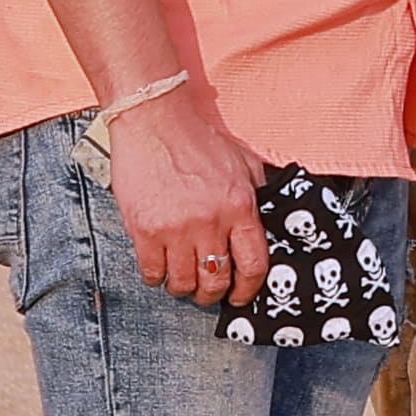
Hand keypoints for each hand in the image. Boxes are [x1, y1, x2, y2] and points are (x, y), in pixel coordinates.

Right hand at [105, 80, 265, 310]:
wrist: (155, 120)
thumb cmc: (199, 140)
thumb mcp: (243, 163)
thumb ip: (258, 194)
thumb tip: (271, 221)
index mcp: (240, 206)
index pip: (254, 264)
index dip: (248, 289)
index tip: (240, 295)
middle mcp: (211, 222)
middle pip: (216, 281)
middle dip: (212, 294)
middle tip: (207, 290)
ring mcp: (176, 229)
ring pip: (182, 284)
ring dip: (183, 288)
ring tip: (182, 279)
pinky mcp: (144, 230)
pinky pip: (152, 273)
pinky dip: (156, 276)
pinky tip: (160, 266)